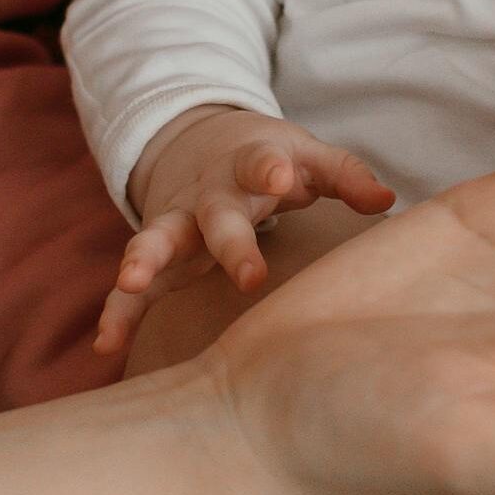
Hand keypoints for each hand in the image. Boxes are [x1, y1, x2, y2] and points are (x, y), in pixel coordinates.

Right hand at [99, 107, 394, 354]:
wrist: (202, 147)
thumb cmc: (273, 162)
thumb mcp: (310, 158)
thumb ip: (347, 177)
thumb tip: (387, 200)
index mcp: (251, 164)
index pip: (262, 162)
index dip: (270, 168)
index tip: (280, 176)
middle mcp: (210, 195)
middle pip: (217, 215)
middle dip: (230, 242)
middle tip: (247, 274)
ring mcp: (179, 226)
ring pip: (158, 240)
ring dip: (144, 261)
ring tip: (131, 283)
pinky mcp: (159, 260)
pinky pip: (134, 290)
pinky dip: (118, 313)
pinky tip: (107, 347)